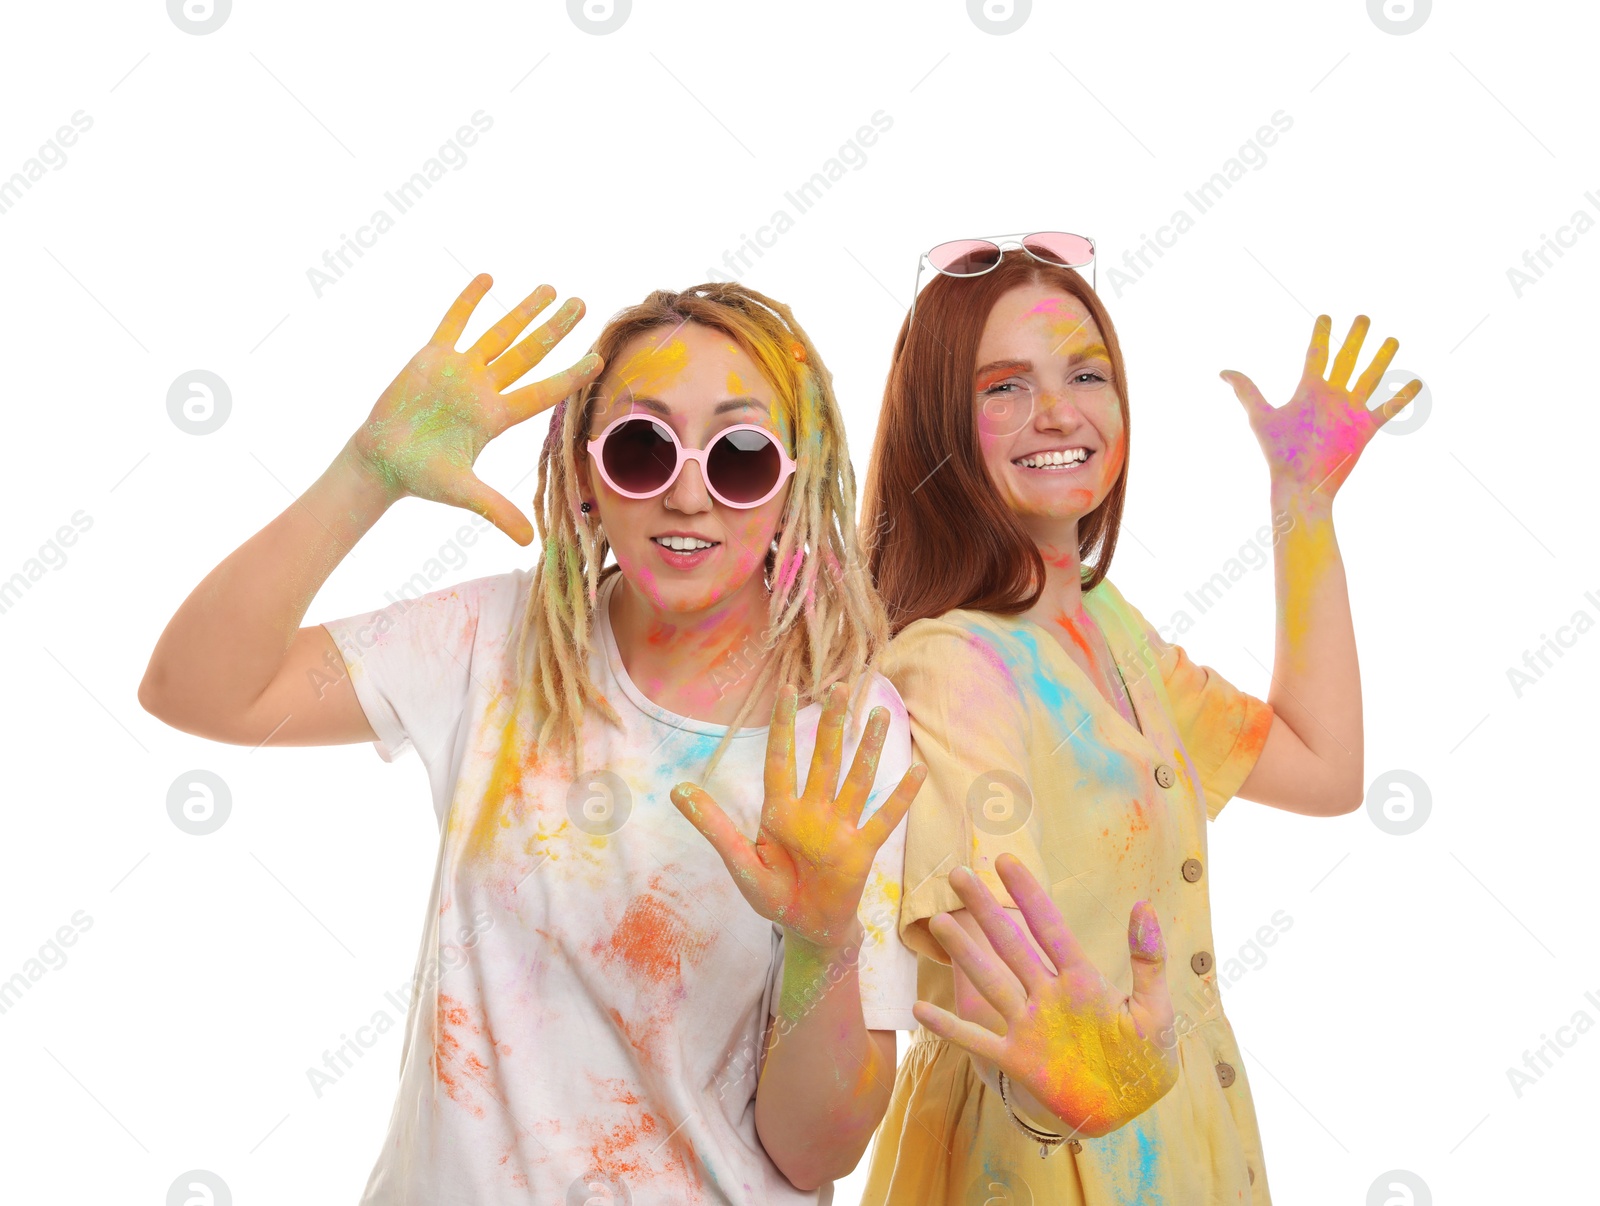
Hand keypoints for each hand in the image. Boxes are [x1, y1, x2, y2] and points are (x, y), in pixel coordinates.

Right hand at [344, 273, 604, 544]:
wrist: (381, 460)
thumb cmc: (421, 476)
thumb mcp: (462, 493)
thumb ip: (495, 511)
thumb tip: (528, 542)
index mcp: (496, 416)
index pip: (542, 391)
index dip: (570, 375)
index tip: (597, 358)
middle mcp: (484, 389)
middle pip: (528, 353)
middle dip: (555, 329)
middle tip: (582, 304)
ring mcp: (459, 370)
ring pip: (499, 333)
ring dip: (523, 310)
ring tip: (552, 288)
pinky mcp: (431, 357)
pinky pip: (454, 322)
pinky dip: (469, 300)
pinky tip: (488, 277)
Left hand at [671, 682, 926, 948]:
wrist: (807, 930)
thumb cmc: (773, 896)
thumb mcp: (739, 862)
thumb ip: (714, 826)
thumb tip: (677, 790)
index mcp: (781, 812)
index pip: (782, 759)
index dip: (785, 726)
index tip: (791, 689)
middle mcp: (813, 812)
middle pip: (824, 759)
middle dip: (832, 724)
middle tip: (842, 686)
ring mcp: (840, 829)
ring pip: (856, 779)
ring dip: (868, 748)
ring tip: (879, 713)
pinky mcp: (861, 850)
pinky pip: (883, 819)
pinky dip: (899, 797)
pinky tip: (915, 770)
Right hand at [914, 854, 1178, 1137]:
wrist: (1129, 1109)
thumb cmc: (1145, 1058)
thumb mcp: (1155, 1010)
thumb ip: (1149, 961)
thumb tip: (1144, 905)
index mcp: (1081, 980)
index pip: (1050, 927)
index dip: (1029, 894)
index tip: (1006, 861)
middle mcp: (1048, 996)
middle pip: (1011, 944)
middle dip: (986, 910)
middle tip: (958, 875)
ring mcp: (1029, 1027)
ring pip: (991, 982)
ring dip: (965, 954)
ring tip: (940, 922)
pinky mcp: (1018, 1061)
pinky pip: (978, 1041)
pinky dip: (950, 1027)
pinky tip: (920, 1008)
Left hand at [1221, 313, 1422, 503]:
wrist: (1300, 484)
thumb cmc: (1279, 454)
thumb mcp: (1261, 417)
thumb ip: (1246, 391)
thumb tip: (1222, 371)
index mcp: (1308, 390)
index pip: (1316, 354)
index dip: (1321, 335)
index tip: (1325, 316)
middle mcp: (1331, 397)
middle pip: (1346, 360)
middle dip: (1355, 338)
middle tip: (1364, 317)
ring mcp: (1350, 412)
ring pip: (1370, 377)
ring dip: (1382, 359)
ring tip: (1392, 339)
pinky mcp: (1365, 429)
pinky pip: (1388, 409)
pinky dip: (1402, 396)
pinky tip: (1415, 382)